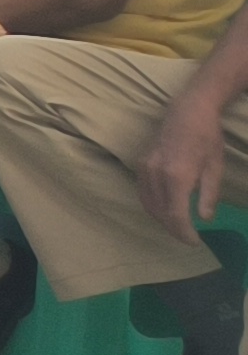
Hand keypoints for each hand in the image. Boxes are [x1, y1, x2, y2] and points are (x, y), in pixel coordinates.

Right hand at [144, 100, 229, 239]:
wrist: (188, 112)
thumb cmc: (207, 138)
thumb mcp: (215, 168)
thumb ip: (208, 195)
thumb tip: (203, 218)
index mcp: (177, 177)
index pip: (176, 215)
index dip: (184, 233)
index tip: (195, 242)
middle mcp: (156, 175)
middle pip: (160, 213)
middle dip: (173, 229)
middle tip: (188, 237)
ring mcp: (144, 169)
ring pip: (148, 205)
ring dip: (161, 219)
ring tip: (177, 226)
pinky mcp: (140, 165)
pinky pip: (143, 193)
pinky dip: (153, 206)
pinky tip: (164, 209)